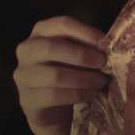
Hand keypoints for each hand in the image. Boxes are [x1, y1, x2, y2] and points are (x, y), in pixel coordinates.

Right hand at [13, 15, 109, 134]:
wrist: (58, 110)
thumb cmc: (75, 72)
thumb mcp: (82, 55)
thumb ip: (92, 47)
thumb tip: (112, 45)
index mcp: (42, 32)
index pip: (60, 24)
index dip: (84, 31)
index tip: (105, 42)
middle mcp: (27, 51)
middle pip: (51, 47)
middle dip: (82, 55)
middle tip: (103, 63)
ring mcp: (22, 77)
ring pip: (54, 74)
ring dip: (84, 78)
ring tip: (102, 82)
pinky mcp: (27, 100)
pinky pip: (54, 95)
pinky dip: (78, 94)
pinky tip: (93, 95)